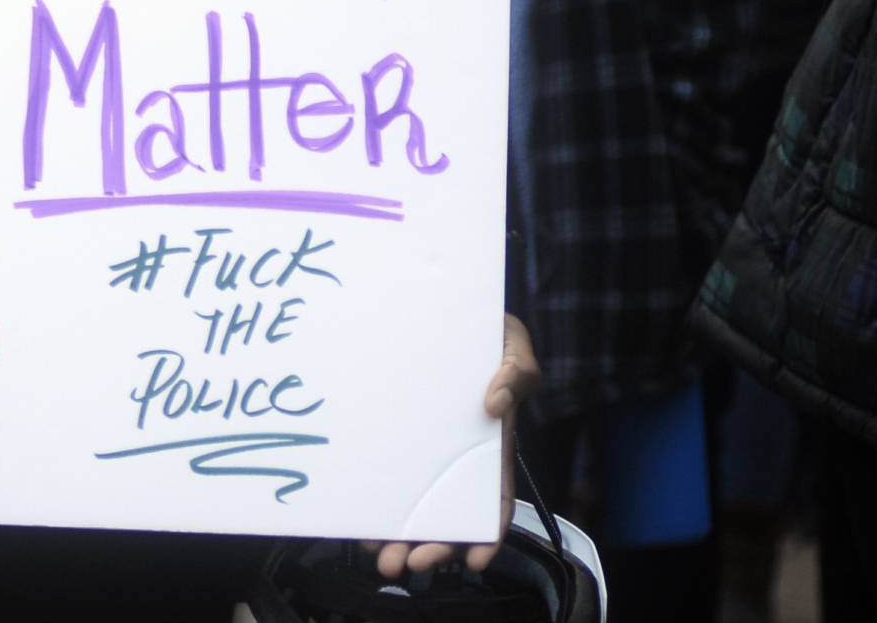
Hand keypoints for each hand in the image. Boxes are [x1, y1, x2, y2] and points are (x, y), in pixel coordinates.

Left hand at [369, 314, 539, 579]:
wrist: (447, 311)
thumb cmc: (488, 333)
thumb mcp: (513, 347)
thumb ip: (517, 373)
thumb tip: (495, 405)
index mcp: (490, 444)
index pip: (494, 498)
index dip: (488, 534)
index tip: (473, 560)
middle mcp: (456, 454)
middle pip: (448, 513)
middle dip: (431, 545)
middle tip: (403, 566)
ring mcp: (425, 446)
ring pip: (415, 503)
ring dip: (398, 536)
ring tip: (378, 558)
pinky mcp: (396, 433)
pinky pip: (386, 473)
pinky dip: (376, 502)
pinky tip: (359, 522)